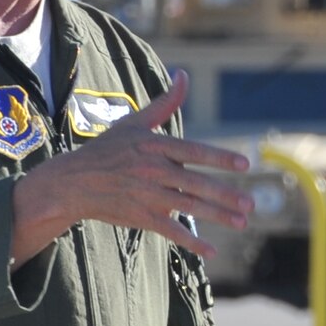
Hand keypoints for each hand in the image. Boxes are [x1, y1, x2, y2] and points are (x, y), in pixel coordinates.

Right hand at [10, 71, 252, 262]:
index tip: (244, 165)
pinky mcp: (141, 217)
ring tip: (242, 222)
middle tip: (251, 204)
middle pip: (195, 183)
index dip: (219, 158)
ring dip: (217, 216)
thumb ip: (165, 102)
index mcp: (154, 146)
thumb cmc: (107, 149)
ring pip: (188, 207)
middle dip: (225, 195)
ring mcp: (147, 196)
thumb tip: (183, 75)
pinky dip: (191, 242)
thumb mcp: (135, 122)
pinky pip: (171, 231)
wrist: (74, 182)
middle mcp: (153, 171)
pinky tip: (212, 250)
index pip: (193, 151)